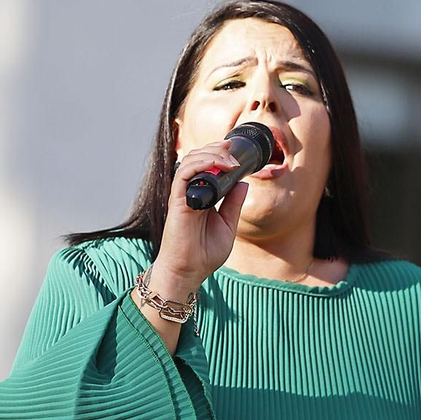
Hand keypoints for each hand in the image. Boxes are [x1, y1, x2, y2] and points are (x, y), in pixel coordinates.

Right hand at [153, 140, 248, 294]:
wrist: (188, 272)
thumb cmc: (204, 254)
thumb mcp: (228, 226)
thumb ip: (234, 204)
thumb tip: (243, 183)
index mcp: (203, 197)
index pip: (207, 166)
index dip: (219, 154)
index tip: (236, 152)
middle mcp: (191, 193)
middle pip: (198, 158)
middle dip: (215, 148)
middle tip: (231, 147)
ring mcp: (183, 195)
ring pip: (190, 161)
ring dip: (210, 154)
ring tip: (228, 158)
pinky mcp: (177, 201)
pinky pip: (183, 174)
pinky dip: (199, 164)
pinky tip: (216, 166)